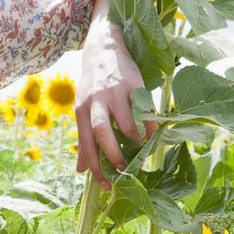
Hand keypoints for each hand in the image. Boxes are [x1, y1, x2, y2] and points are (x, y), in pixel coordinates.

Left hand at [74, 0, 152, 190]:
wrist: (103, 47)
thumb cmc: (92, 84)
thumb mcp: (82, 108)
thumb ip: (84, 138)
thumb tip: (80, 170)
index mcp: (81, 110)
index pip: (85, 144)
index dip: (95, 168)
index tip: (106, 186)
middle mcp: (96, 101)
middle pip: (102, 133)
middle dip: (114, 156)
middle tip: (125, 171)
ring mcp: (115, 92)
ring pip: (125, 123)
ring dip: (135, 142)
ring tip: (140, 152)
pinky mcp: (133, 84)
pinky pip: (144, 110)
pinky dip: (151, 126)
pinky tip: (154, 135)